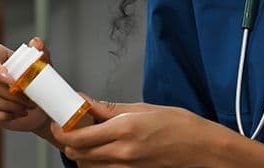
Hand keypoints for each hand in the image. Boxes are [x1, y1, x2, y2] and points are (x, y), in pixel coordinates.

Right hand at [0, 36, 50, 132]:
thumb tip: (36, 42)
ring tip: (25, 106)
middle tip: (27, 98)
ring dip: (9, 105)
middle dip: (9, 92)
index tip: (11, 79)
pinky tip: (16, 113)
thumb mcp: (39, 65)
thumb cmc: (33, 78)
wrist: (35, 102)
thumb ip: (40, 53)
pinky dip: (2, 115)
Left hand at [52, 98, 236, 166]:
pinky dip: (97, 163)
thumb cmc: (182, 127)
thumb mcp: (145, 109)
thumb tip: (87, 102)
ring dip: (83, 153)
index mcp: (125, 130)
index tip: (60, 122)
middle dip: (70, 141)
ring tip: (93, 139)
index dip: (62, 130)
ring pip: (87, 166)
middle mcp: (122, 153)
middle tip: (75, 128)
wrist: (203, 150)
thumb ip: (111, 109)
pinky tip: (106, 151)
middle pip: (78, 154)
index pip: (78, 137)